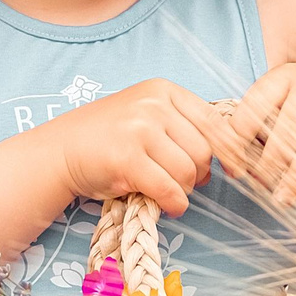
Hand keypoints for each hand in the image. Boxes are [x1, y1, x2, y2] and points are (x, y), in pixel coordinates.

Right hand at [36, 79, 248, 215]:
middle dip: (200, 174)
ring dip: (185, 190)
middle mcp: (153, 105)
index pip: (215, 122)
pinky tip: (168, 205)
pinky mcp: (127, 159)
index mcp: (164, 90)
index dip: (230, 151)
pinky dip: (175, 204)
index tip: (235, 170)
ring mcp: (139, 130)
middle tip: (185, 182)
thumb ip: (184, 126)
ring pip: (189, 171)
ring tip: (168, 190)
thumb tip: (230, 155)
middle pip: (205, 150)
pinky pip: (170, 189)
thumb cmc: (109, 138)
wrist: (60, 150)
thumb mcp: (148, 116)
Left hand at [229, 63, 295, 205]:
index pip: (255, 105)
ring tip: (285, 197)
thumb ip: (258, 133)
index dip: (240, 138)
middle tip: (263, 187)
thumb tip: (231, 167)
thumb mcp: (285, 112)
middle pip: (288, 126)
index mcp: (284, 76)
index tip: (234, 168)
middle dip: (272, 162)